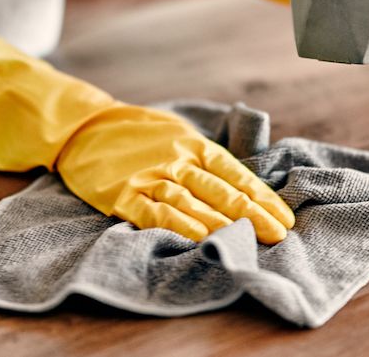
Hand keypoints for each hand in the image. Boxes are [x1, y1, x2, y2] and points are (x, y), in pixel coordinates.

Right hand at [57, 104, 294, 243]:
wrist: (84, 128)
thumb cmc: (140, 134)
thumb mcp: (179, 134)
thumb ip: (207, 158)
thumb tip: (244, 187)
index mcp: (194, 145)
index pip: (236, 174)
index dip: (262, 198)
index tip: (284, 218)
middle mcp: (176, 160)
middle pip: (221, 191)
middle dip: (253, 215)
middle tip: (278, 235)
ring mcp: (149, 177)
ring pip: (193, 203)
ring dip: (222, 224)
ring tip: (248, 241)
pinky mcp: (123, 195)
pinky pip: (154, 213)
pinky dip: (179, 226)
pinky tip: (200, 239)